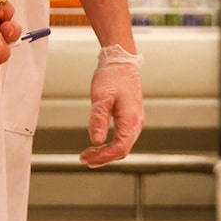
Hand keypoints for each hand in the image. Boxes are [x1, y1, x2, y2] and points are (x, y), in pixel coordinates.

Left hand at [81, 46, 142, 167]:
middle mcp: (136, 122)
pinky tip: (98, 143)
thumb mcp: (100, 98)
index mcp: (131, 119)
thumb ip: (98, 120)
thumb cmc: (112, 77)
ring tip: (89, 153)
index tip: (86, 158)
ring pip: (123, 145)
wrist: (121, 62)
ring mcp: (136, 121)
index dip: (103, 157)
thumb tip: (96, 140)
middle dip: (103, 157)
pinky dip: (110, 145)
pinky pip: (123, 138)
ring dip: (106, 152)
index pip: (120, 148)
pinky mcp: (131, 118)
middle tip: (84, 158)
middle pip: (122, 150)